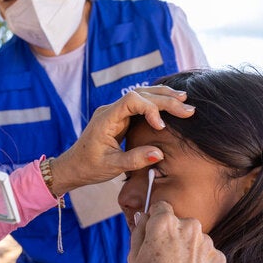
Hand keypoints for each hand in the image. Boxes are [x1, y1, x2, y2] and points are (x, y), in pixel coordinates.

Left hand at [50, 86, 193, 194]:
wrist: (73, 167)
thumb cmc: (89, 167)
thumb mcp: (112, 166)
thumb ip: (134, 159)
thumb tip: (159, 153)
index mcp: (105, 119)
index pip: (131, 101)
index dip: (150, 109)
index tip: (160, 127)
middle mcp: (110, 110)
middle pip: (141, 95)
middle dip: (165, 100)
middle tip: (188, 109)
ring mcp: (115, 112)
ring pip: (142, 96)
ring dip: (163, 97)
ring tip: (184, 100)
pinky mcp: (120, 117)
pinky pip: (140, 104)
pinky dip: (156, 103)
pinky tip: (172, 102)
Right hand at [128, 201, 225, 262]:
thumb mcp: (134, 258)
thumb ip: (139, 232)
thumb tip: (144, 217)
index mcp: (164, 223)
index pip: (161, 207)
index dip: (155, 221)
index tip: (153, 234)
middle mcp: (189, 226)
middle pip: (179, 223)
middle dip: (172, 235)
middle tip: (164, 259)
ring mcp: (207, 242)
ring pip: (194, 238)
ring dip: (187, 249)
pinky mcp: (219, 258)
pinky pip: (206, 253)